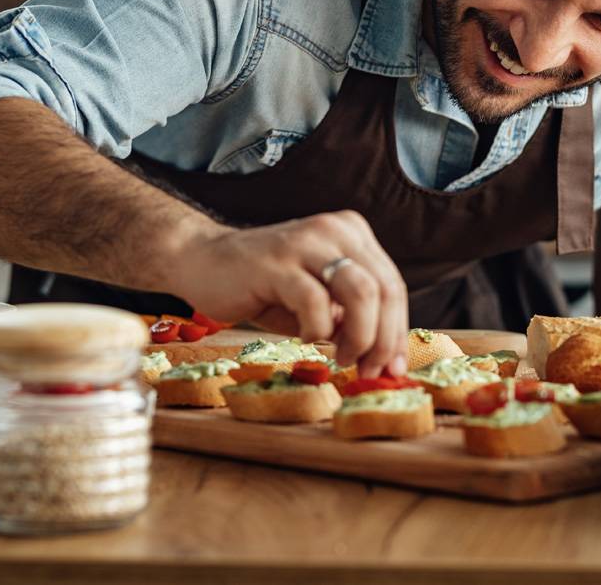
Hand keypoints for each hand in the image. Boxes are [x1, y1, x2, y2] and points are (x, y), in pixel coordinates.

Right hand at [173, 210, 408, 376]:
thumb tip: (385, 356)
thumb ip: (351, 317)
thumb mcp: (318, 299)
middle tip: (369, 370)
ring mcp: (307, 242)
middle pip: (384, 288)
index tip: (393, 367)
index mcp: (351, 233)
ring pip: (362, 291)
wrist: (202, 261)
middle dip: (385, 339)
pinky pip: (316, 302)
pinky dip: (319, 331)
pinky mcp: (278, 262)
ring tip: (342, 358)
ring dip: (360, 336)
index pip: (392, 284)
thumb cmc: (265, 287)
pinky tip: (306, 338)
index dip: (397, 330)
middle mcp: (334, 230)